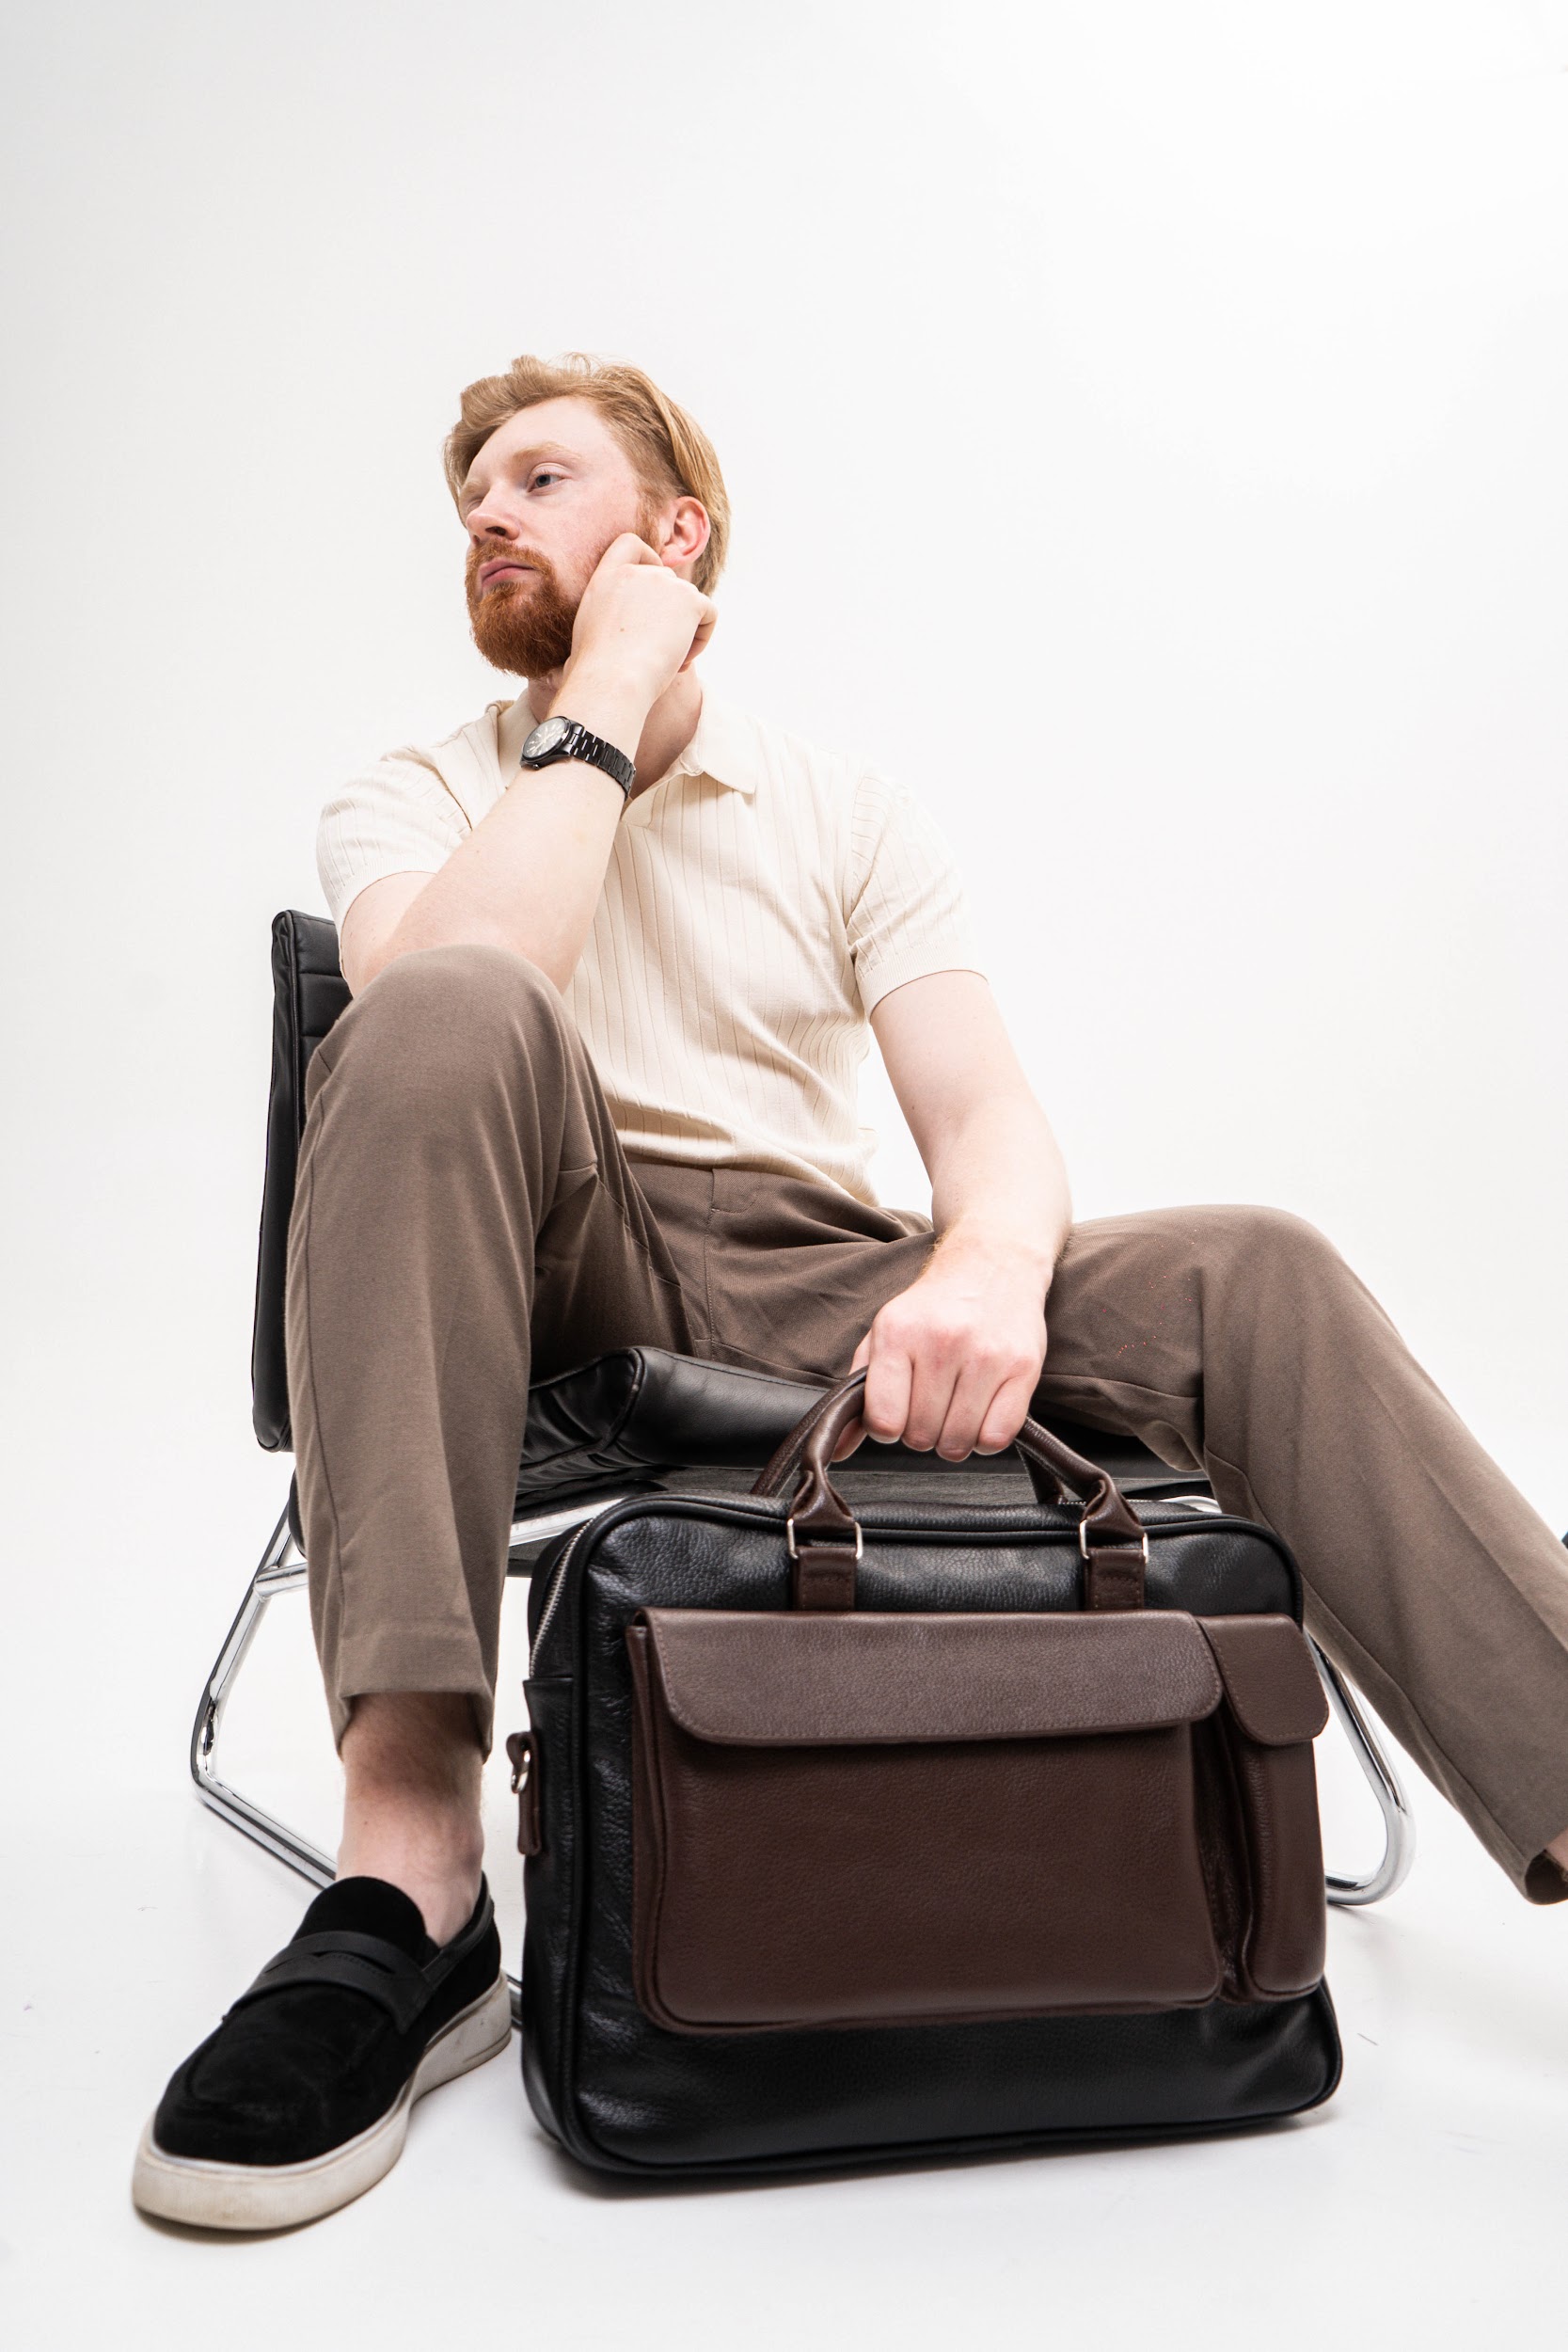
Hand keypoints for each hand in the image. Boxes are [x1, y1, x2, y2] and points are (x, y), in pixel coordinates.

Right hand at [565, 532, 717, 700]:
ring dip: (685, 633)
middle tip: (659, 652)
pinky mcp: (690, 599)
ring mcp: (665, 582)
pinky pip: (709, 615)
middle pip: (668, 581)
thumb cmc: (597, 672)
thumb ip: (609, 612)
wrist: (612, 681)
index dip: (647, 559)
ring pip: (690, 603)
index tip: (651, 591)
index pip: (629, 544)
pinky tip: (682, 662)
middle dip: (669, 615)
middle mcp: (636, 572)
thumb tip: (628, 624)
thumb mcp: (589, 631)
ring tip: (669, 664)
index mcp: (606, 577)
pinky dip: (702, 639)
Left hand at [829, 1238, 1049, 1464]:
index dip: (886, 1429)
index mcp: (899, 1333)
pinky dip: (985, 1439)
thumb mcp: (884, 1336)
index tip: (895, 1415)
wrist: (992, 1265)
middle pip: (920, 1435)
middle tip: (929, 1405)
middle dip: (921, 1431)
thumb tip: (838, 1450)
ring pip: (958, 1442)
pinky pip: (997, 1437)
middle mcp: (942, 1342)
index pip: (884, 1420)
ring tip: (954, 1408)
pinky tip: (981, 1413)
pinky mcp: (1023, 1368)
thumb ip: (858, 1393)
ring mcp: (986, 1355)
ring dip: (953, 1438)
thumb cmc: (933, 1309)